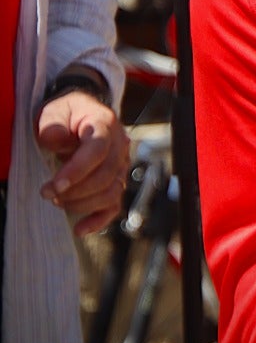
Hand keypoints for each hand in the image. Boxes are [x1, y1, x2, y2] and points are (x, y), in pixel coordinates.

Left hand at [36, 90, 130, 234]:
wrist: (77, 117)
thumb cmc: (64, 116)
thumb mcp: (54, 113)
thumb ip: (53, 125)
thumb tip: (56, 139)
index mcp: (105, 123)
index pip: (98, 150)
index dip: (78, 170)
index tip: (55, 185)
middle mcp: (120, 144)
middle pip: (107, 174)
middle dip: (75, 190)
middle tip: (47, 193)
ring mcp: (121, 164)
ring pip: (111, 191)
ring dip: (83, 203)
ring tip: (57, 200)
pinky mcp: (116, 181)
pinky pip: (114, 205)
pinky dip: (99, 220)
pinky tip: (80, 229)